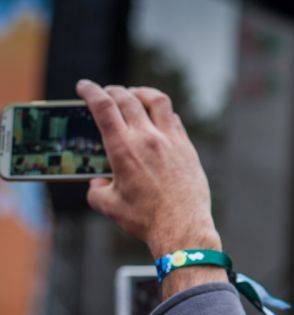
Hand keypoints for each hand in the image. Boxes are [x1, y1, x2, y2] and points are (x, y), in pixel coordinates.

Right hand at [77, 80, 226, 295]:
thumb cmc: (146, 219)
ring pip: (156, 101)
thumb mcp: (109, 206)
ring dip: (141, 93)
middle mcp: (147, 138)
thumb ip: (96, 190)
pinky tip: (157, 118)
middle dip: (112, 91)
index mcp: (123, 149)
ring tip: (134, 95)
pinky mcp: (187, 148)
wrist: (183, 227)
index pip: (103, 107)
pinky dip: (162, 112)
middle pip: (127, 98)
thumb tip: (98, 183)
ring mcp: (171, 140)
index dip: (91, 91)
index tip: (84, 86)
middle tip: (106, 92)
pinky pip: (174, 119)